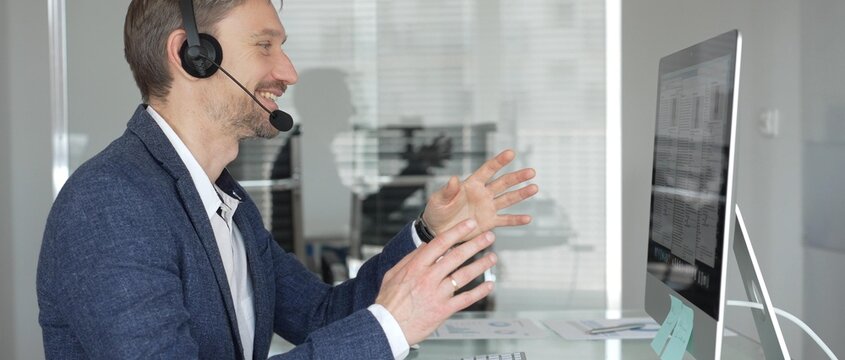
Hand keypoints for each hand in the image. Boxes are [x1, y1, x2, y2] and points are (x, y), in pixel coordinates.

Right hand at [375, 219, 497, 344]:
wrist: (387, 328)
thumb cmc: (389, 302)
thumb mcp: (393, 274)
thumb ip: (410, 258)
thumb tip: (425, 245)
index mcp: (416, 266)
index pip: (441, 243)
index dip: (458, 231)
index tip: (470, 224)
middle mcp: (429, 278)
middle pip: (457, 256)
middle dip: (475, 244)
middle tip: (489, 236)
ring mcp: (438, 294)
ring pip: (464, 275)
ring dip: (481, 265)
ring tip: (492, 257)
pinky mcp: (444, 310)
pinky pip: (466, 299)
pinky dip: (479, 292)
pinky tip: (489, 285)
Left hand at [423, 149, 537, 238]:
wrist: (438, 230)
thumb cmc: (436, 211)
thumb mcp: (438, 200)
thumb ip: (447, 191)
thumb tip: (454, 178)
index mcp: (471, 185)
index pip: (487, 170)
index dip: (499, 162)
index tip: (511, 153)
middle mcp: (483, 194)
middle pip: (503, 183)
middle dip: (517, 177)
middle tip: (532, 172)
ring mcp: (488, 207)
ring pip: (508, 199)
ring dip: (521, 194)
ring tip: (535, 188)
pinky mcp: (490, 222)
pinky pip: (505, 220)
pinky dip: (516, 220)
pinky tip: (528, 219)